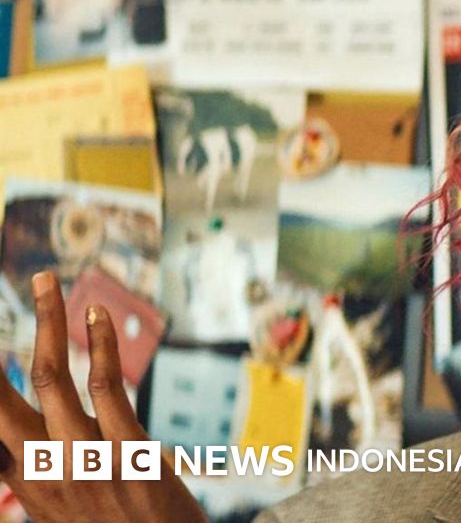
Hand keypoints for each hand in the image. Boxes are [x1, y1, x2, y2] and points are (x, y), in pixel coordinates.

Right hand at [0, 272, 206, 522]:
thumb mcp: (66, 512)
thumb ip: (42, 476)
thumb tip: (18, 448)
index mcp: (27, 483)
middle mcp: (46, 469)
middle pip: (2, 395)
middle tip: (21, 293)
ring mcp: (85, 460)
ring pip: (50, 376)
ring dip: (47, 320)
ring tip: (44, 281)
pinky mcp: (128, 451)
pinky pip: (105, 385)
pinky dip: (100, 343)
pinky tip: (96, 313)